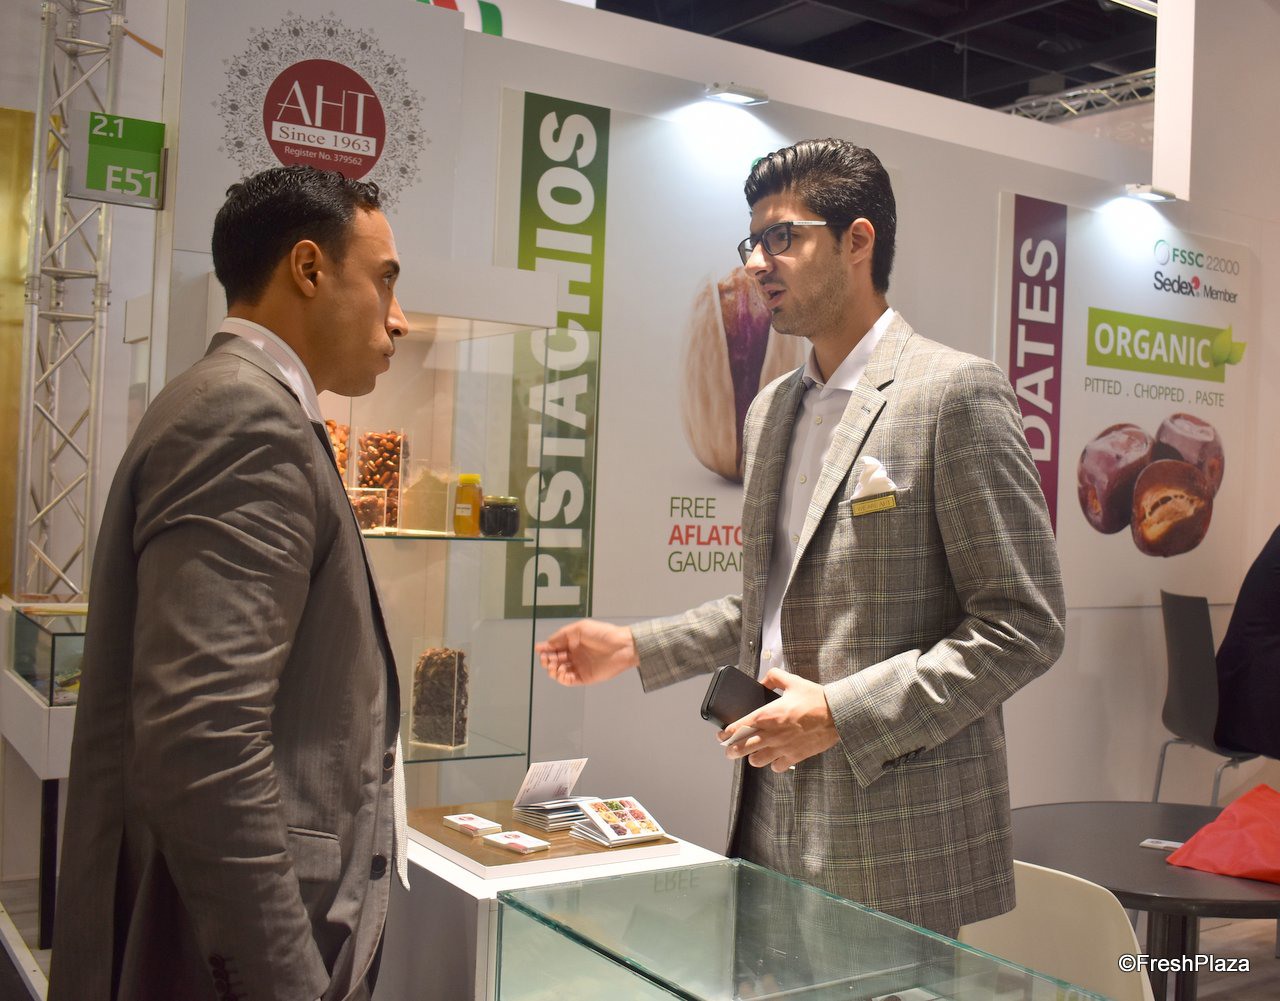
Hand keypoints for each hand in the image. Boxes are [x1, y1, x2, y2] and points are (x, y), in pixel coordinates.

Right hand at [535, 619, 637, 686]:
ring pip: (559, 672)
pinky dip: (562, 679)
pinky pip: (569, 681)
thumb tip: (546, 644)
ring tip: (555, 666)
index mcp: (572, 643)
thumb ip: (562, 636)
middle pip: (554, 661)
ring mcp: (579, 667)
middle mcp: (574, 655)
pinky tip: (562, 673)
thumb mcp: (579, 629)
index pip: (554, 648)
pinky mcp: (585, 677)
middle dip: (548, 660)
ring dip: (553, 670)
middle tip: (547, 659)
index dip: (545, 650)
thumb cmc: (603, 634)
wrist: (622, 646)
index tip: (539, 650)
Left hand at [719, 667, 838, 771]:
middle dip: (731, 750)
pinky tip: (774, 758)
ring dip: (752, 757)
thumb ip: (773, 678)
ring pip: (756, 761)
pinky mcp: (795, 756)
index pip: (738, 727)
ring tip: (752, 753)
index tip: (721, 735)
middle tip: (728, 750)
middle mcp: (771, 734)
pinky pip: (776, 767)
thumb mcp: (792, 681)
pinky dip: (773, 764)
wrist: (837, 714)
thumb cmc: (816, 698)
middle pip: (742, 748)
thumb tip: (762, 680)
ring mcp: (782, 747)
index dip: (726, 733)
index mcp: (767, 715)